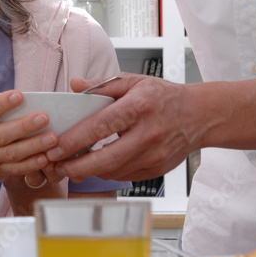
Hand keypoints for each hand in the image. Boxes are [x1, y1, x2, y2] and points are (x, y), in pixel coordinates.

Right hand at [0, 53, 59, 182]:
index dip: (2, 104)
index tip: (19, 95)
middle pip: (1, 135)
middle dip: (24, 127)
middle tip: (44, 117)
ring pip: (12, 154)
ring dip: (34, 147)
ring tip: (53, 137)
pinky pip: (16, 169)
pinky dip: (32, 165)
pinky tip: (47, 157)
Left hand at [46, 73, 196, 181]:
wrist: (199, 115)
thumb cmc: (164, 97)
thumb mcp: (134, 81)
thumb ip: (102, 84)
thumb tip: (75, 85)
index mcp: (139, 106)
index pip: (101, 126)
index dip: (75, 139)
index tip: (56, 146)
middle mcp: (148, 133)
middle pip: (106, 158)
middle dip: (77, 166)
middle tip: (57, 166)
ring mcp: (154, 154)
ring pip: (114, 170)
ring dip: (90, 171)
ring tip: (71, 167)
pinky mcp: (158, 169)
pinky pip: (126, 175)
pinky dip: (108, 172)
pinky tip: (97, 166)